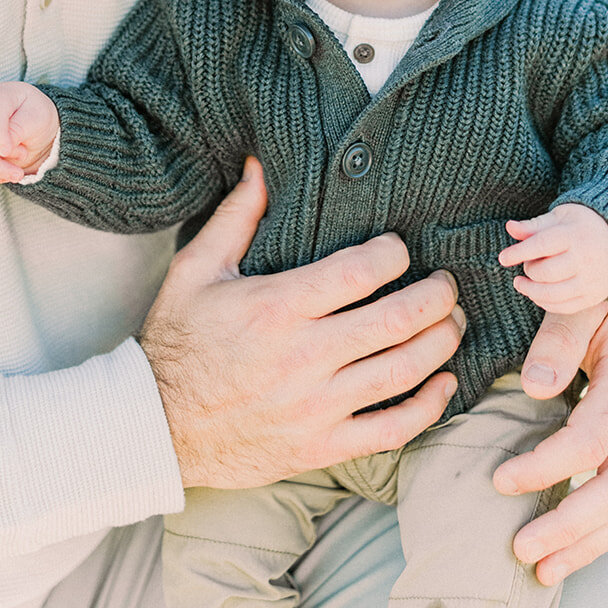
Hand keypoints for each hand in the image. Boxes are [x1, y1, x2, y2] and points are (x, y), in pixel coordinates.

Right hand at [0, 81, 59, 182]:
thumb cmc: (36, 118)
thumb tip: (3, 146)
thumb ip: (21, 128)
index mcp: (0, 95)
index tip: (12, 151)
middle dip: (1, 154)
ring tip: (17, 174)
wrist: (34, 129)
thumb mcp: (39, 118)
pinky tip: (5, 176)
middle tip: (23, 154)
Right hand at [140, 157, 464, 488]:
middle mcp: (303, 357)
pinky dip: (430, 405)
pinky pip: (393, 429)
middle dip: (438, 295)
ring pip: (405, 371)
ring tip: (453, 321)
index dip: (395, 253)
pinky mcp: (322, 446)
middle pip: (399, 319)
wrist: (155, 427)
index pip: (362, 271)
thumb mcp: (196, 269)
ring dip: (443, 341)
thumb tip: (261, 162)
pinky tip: (444, 382)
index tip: (399, 248)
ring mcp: (316, 407)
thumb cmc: (177, 342)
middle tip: (446, 282)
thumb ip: (237, 215)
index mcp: (277, 307)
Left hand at [492, 254, 607, 583]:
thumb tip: (533, 387)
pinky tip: (576, 550)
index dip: (543, 467)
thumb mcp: (582, 297)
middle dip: (569, 528)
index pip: (590, 440)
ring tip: (543, 571)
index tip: (498, 480)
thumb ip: (557, 339)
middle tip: (519, 550)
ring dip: (591, 545)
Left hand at [499, 202, 607, 311]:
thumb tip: (509, 228)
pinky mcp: (594, 296)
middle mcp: (586, 259)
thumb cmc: (583, 225)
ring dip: (531, 291)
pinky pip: (564, 307)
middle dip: (528, 270)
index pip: (541, 245)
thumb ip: (534, 226)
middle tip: (526, 264)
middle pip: (545, 272)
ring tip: (520, 283)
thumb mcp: (560, 217)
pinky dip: (545, 302)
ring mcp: (592, 280)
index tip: (503, 258)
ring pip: (552, 293)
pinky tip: (536, 293)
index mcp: (575, 234)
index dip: (518, 253)